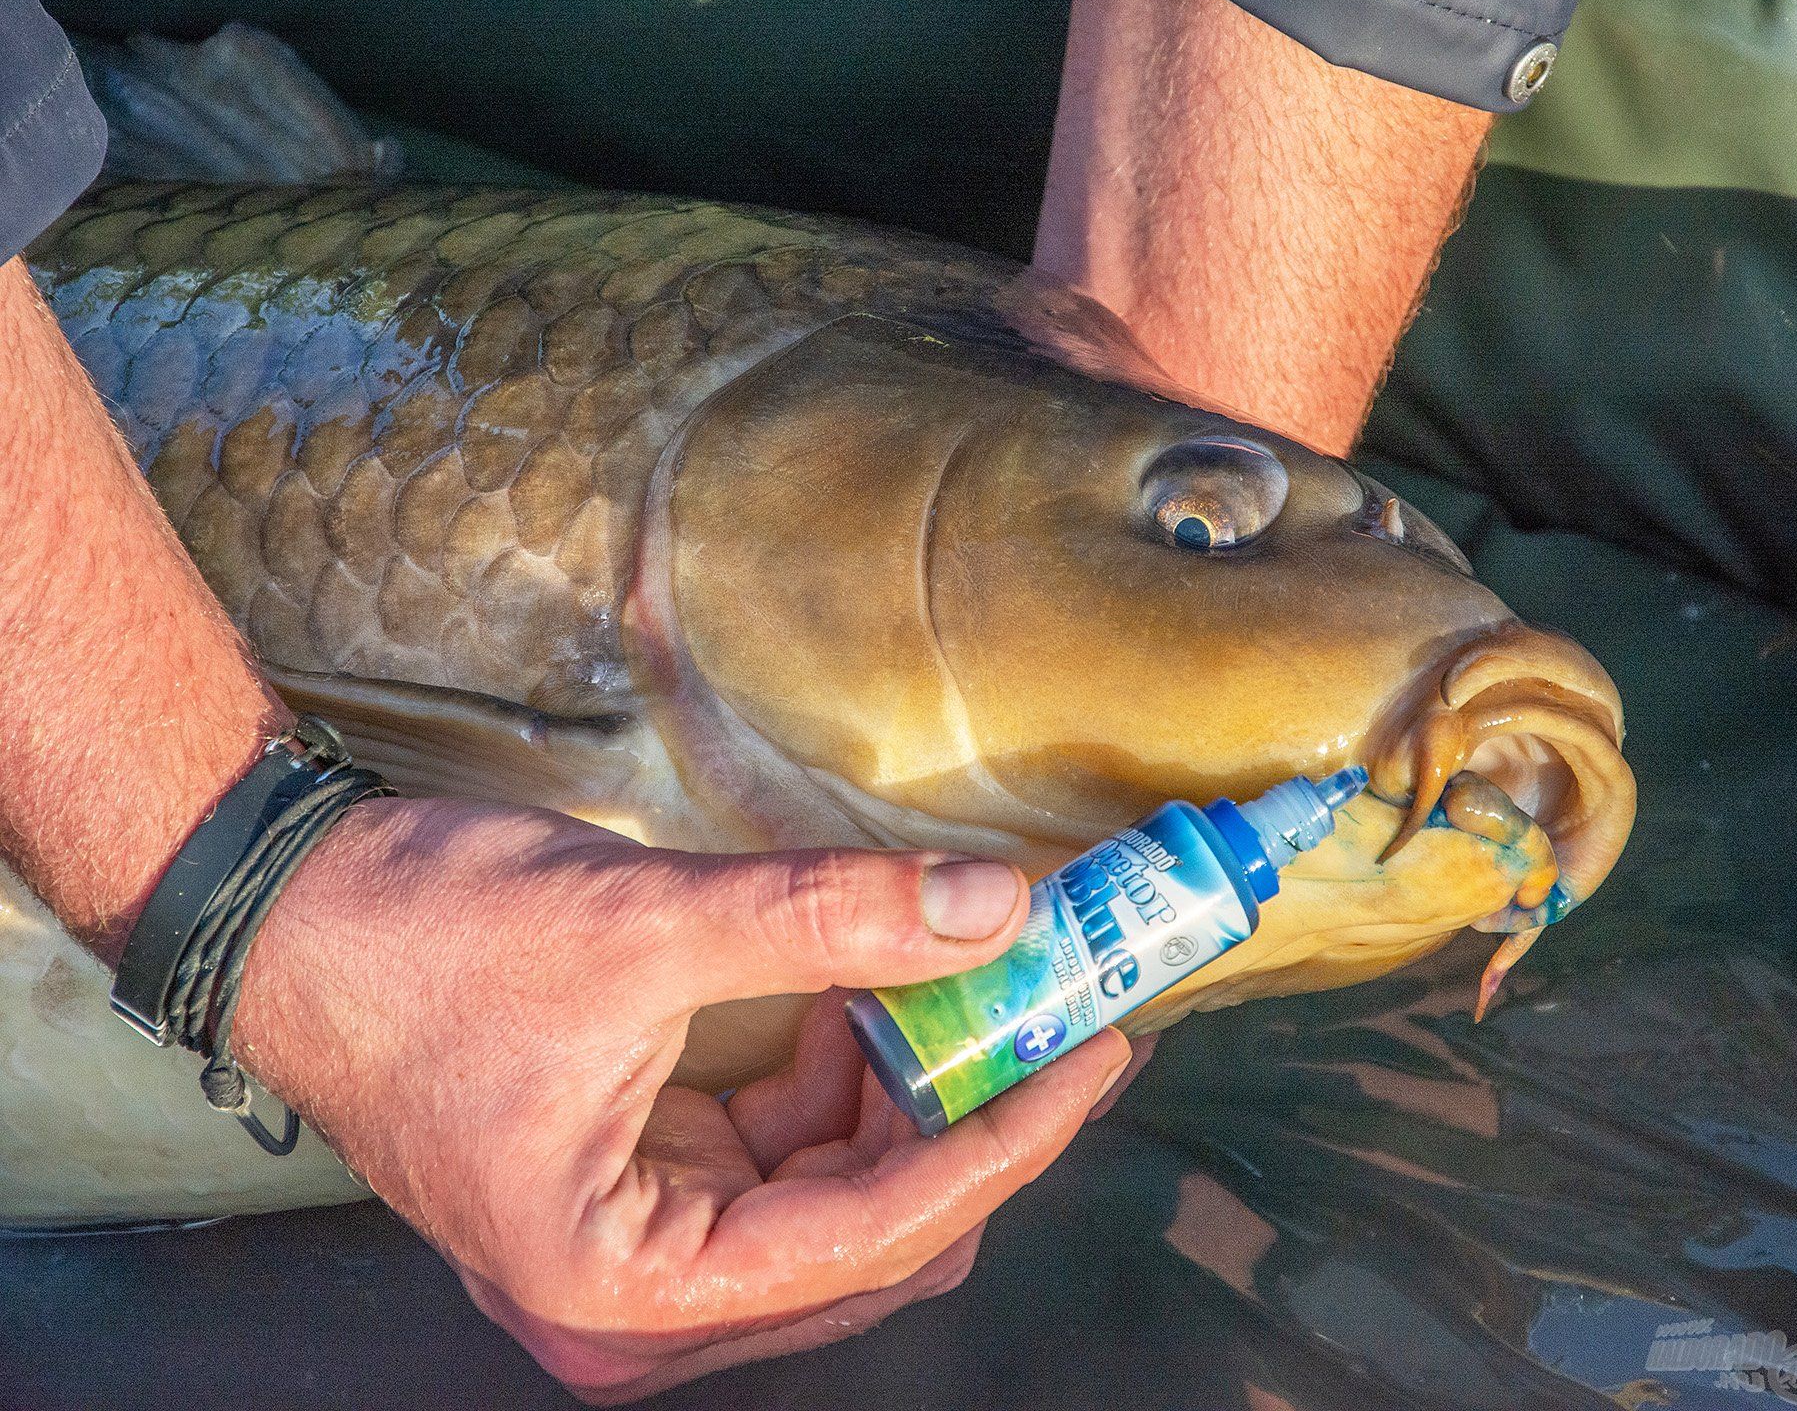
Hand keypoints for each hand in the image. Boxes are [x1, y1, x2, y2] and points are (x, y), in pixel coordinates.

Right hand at [232, 797, 1132, 1402]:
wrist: (286, 912)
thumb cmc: (423, 938)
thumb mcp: (643, 924)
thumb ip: (829, 921)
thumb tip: (996, 908)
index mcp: (622, 1285)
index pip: (873, 1235)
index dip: (1003, 1138)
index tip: (1096, 1051)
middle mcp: (635, 1301)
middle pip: (869, 1239)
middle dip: (968, 1120)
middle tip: (1055, 1011)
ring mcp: (640, 1246)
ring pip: (837, 1201)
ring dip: (912, 1095)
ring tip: (974, 986)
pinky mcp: (642, 1186)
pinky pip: (784, 1160)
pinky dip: (844, 1084)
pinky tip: (872, 998)